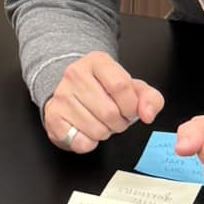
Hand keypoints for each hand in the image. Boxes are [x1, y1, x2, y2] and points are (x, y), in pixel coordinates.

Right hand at [41, 50, 163, 151]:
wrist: (73, 92)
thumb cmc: (105, 91)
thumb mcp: (133, 88)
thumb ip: (150, 98)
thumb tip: (147, 114)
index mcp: (97, 61)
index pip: (121, 86)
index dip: (131, 105)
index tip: (130, 110)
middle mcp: (75, 74)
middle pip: (109, 112)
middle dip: (119, 123)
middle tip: (115, 117)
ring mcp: (61, 95)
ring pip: (96, 130)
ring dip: (105, 132)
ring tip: (100, 121)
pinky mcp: (52, 115)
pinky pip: (80, 141)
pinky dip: (89, 142)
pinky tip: (86, 129)